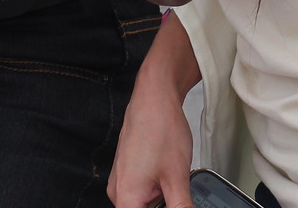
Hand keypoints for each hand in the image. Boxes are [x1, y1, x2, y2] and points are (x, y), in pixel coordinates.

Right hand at [106, 66, 195, 207]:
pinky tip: (170, 180)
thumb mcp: (178, 179)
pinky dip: (158, 192)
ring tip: (175, 184)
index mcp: (125, 196)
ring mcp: (121, 180)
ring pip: (143, 204)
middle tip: (179, 195)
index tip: (176, 203)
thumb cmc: (160, 130)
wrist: (154, 100)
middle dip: (163, 206)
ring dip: (162, 202)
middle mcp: (118, 190)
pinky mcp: (128, 172)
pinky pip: (141, 192)